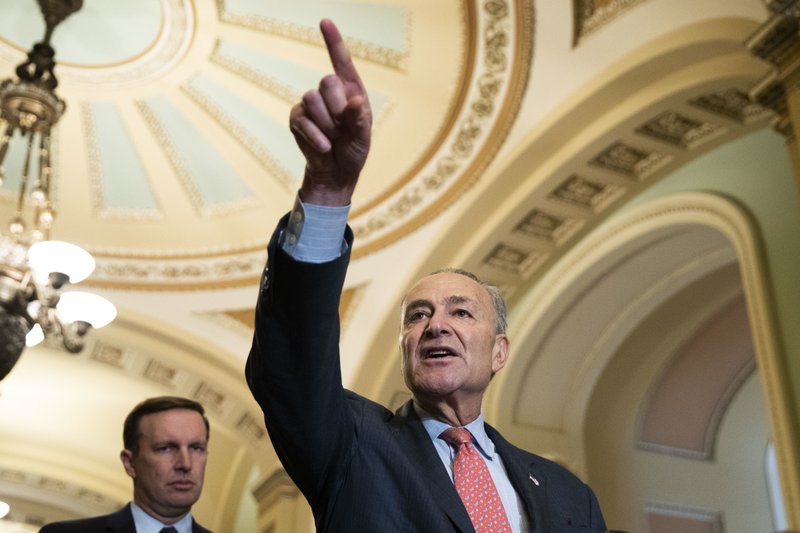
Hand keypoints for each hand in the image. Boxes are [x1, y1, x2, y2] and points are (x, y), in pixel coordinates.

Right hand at [290, 19, 371, 205]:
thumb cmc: (353, 152)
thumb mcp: (363, 139)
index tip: (325, 21)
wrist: (335, 173)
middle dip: (335, 108)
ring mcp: (311, 104)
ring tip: (333, 139)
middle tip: (342, 129)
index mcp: (352, 91)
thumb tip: (355, 101)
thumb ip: (360, 120)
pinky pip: (300, 118)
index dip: (333, 41)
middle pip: (327, 81)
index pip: (342, 62)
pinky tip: (323, 146)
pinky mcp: (297, 118)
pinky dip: (314, 135)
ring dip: (325, 125)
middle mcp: (331, 93)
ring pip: (311, 99)